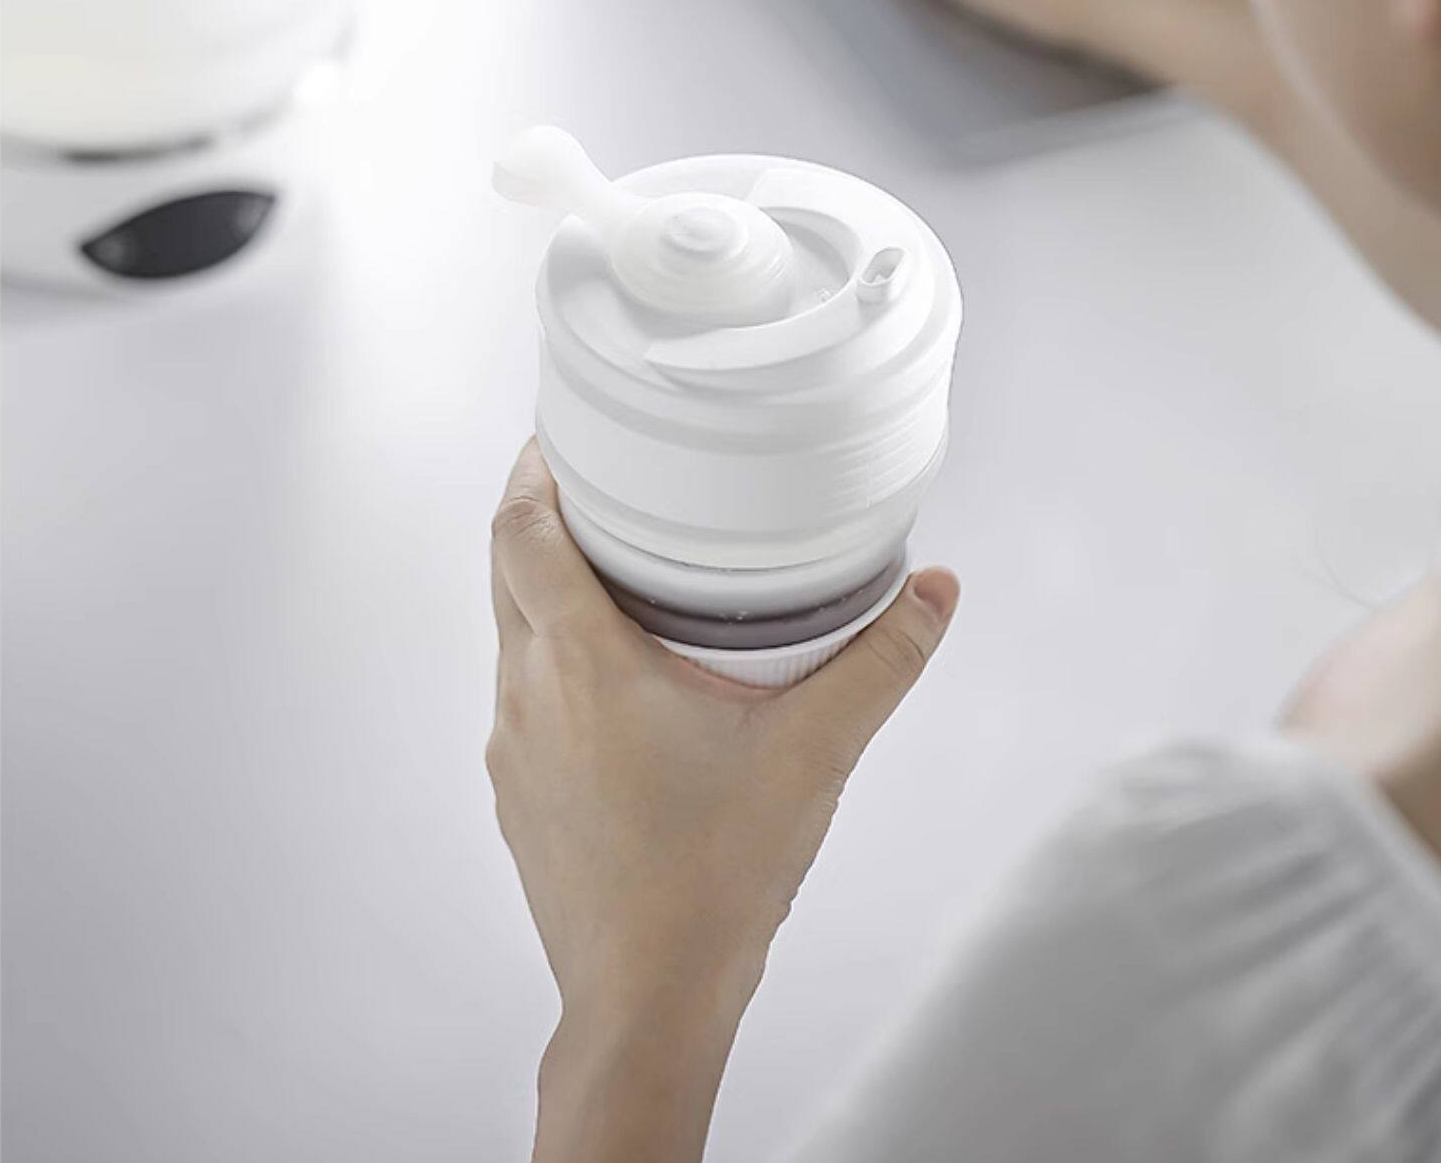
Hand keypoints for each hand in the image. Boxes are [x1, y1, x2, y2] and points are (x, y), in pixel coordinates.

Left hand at [488, 442, 958, 1162]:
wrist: (648, 1002)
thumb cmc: (716, 879)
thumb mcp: (816, 752)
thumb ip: (881, 659)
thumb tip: (934, 588)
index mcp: (580, 663)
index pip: (517, 532)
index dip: (530, 473)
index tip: (561, 437)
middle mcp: (528, 695)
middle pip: (506, 572)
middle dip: (540, 517)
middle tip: (597, 483)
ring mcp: (514, 751)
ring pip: (512, 637)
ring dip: (550, 592)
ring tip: (620, 572)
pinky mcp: (520, 797)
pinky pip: (525, 698)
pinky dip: (556, 662)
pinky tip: (622, 682)